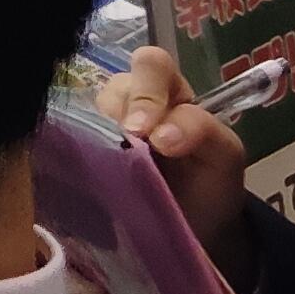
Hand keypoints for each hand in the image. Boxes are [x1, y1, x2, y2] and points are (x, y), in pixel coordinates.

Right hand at [98, 43, 252, 272]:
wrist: (195, 228)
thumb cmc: (211, 184)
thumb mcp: (224, 154)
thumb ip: (202, 129)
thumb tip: (159, 135)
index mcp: (171, 92)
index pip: (151, 65)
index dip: (147, 92)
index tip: (155, 138)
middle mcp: (134, 101)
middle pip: (115, 85)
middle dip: (123, 111)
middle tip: (132, 145)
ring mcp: (106, 127)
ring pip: (89, 109)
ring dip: (101, 132)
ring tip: (116, 163)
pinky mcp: (85, 152)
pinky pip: (69, 136)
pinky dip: (76, 147)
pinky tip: (90, 168)